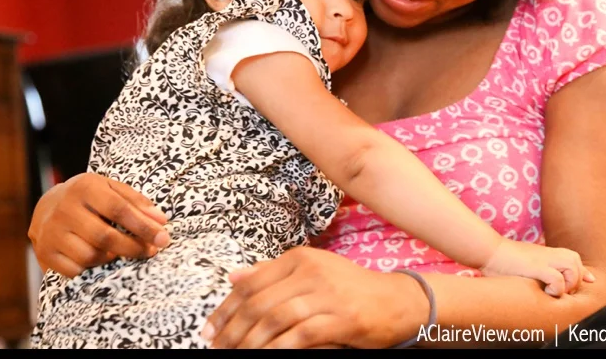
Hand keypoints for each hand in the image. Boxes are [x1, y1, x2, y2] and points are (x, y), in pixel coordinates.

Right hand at [27, 173, 170, 277]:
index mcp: (85, 187)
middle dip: (134, 247)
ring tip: (121, 250)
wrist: (47, 205)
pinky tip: (100, 258)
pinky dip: (93, 268)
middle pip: (105, 237)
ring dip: (113, 257)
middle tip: (151, 251)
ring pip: (91, 256)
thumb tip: (161, 221)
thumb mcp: (111, 189)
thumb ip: (137, 202)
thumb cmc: (90, 198)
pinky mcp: (45, 252)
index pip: (119, 209)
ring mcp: (52, 232)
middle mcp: (65, 209)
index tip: (163, 238)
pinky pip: (76, 270)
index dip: (143, 226)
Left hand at [202, 246, 429, 348]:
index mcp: (300, 257)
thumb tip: (234, 277)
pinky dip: (276, 350)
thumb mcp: (312, 271)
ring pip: (274, 319)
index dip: (225, 308)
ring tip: (235, 356)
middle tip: (217, 348)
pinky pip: (299, 336)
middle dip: (232, 330)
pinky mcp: (341, 318)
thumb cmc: (350, 288)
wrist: (396, 300)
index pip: (251, 283)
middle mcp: (311, 271)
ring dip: (249, 343)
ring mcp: (326, 294)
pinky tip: (263, 358)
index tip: (209, 329)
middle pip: (258, 302)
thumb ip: (273, 273)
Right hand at [481, 239, 595, 296]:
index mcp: (546, 253)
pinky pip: (556, 277)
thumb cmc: (502, 261)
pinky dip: (557, 287)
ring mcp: (542, 259)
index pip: (573, 260)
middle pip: (576, 261)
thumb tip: (545, 277)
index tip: (591, 280)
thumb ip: (538, 266)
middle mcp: (548, 254)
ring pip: (572, 266)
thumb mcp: (524, 260)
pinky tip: (547, 291)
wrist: (489, 251)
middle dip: (575, 279)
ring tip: (556, 290)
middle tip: (563, 290)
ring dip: (568, 282)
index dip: (584, 272)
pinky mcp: (535, 267)